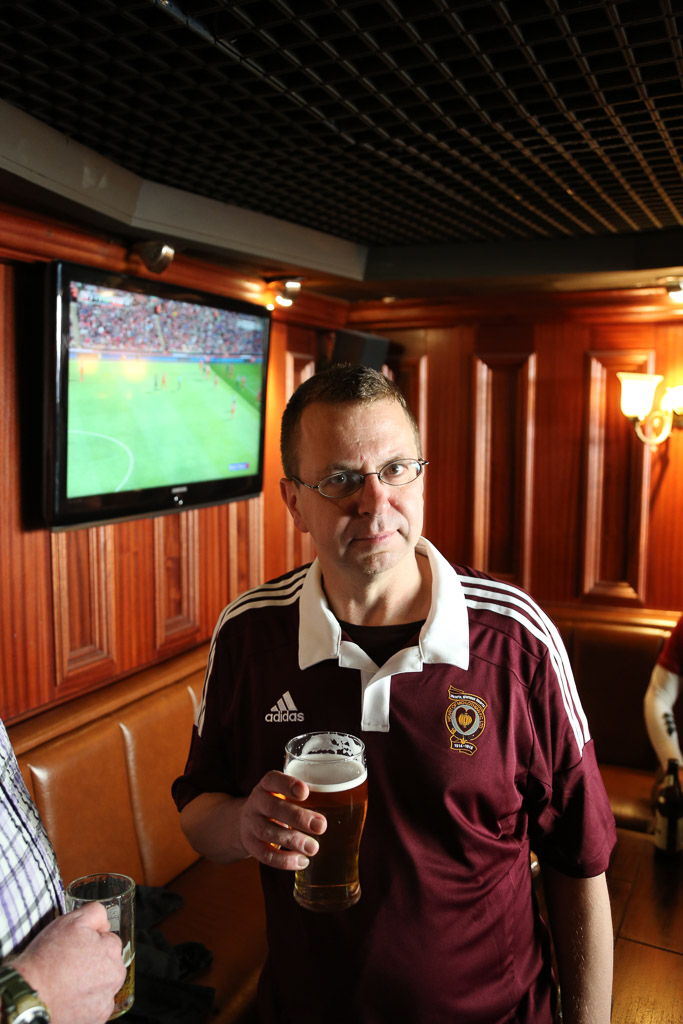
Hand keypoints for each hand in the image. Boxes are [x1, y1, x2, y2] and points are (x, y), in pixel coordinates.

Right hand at [11, 902, 125, 1023]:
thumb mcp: (71, 922)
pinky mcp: (95, 1020)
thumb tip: (105, 920)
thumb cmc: (48, 960)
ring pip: (99, 987)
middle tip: (68, 966)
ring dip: (88, 985)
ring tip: (65, 984)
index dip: (90, 942)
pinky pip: (91, 1007)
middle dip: (92, 963)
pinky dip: (82, 1004)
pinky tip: (67, 999)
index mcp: (112, 953)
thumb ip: (95, 913)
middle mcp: (114, 979)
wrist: (29, 996)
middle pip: (107, 965)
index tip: (74, 948)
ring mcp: (104, 1003)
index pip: (108, 941)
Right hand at [238, 769, 326, 869]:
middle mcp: (256, 802)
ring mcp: (251, 824)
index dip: (288, 785)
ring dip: (293, 841)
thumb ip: (307, 795)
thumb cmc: (279, 805)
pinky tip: (302, 861)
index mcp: (267, 785)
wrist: (246, 822)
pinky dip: (285, 861)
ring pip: (268, 832)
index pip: (273, 780)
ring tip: (314, 848)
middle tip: (321, 826)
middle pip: (273, 808)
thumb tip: (348, 799)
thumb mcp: (285, 794)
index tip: (305, 792)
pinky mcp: (250, 845)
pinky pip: (265, 855)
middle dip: (298, 817)